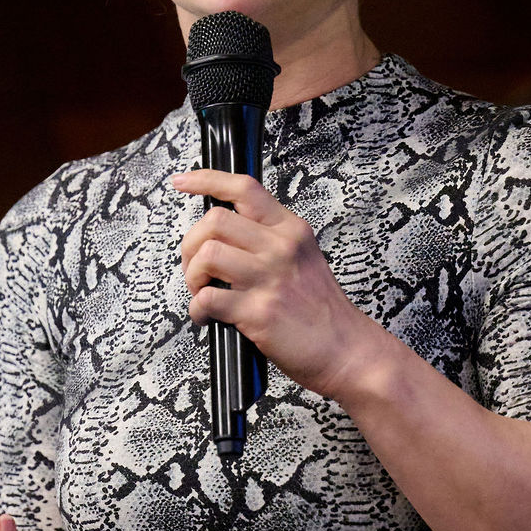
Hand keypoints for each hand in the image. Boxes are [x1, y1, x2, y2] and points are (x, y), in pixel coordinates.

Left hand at [171, 168, 393, 401]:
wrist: (348, 350)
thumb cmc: (320, 310)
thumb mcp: (303, 257)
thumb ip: (268, 240)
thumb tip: (218, 233)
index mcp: (290, 230)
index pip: (244, 188)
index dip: (206, 180)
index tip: (182, 182)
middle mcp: (280, 247)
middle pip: (214, 220)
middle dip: (191, 245)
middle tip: (198, 269)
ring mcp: (269, 278)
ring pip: (206, 255)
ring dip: (192, 277)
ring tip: (204, 293)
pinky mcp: (259, 311)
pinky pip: (206, 298)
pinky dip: (197, 310)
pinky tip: (208, 318)